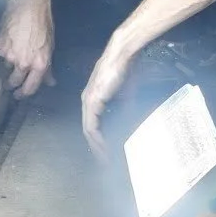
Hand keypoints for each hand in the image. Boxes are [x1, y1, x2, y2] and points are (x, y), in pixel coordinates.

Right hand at [0, 0, 54, 98]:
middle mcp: (23, 63)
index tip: (20, 95)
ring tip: (15, 50)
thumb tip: (50, 81)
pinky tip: (10, 39)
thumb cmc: (43, 23)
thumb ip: (48, 66)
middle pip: (14, 81)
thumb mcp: (50, 46)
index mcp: (39, 64)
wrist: (29, 5)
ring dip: (10, 63)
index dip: (24, 94)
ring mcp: (9, 55)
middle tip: (11, 84)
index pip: (30, 87)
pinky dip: (4, 50)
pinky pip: (1, 54)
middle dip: (12, 85)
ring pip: (6, 66)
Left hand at [80, 42, 132, 156]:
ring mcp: (88, 101)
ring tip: (104, 158)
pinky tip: (103, 146)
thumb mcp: (126, 93)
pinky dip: (96, 138)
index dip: (99, 139)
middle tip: (104, 161)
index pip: (93, 124)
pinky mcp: (92, 101)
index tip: (107, 151)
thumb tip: (128, 118)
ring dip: (96, 145)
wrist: (122, 55)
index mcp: (93, 99)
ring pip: (88, 130)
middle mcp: (87, 101)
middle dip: (96, 147)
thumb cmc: (125, 69)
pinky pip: (91, 125)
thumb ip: (125, 106)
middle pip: (88, 130)